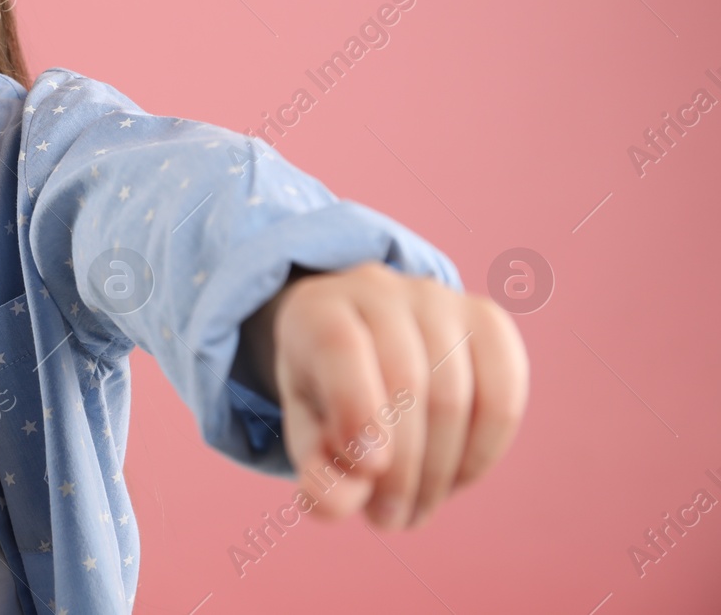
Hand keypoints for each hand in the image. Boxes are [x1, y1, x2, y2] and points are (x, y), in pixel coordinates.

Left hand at [236, 262, 528, 530]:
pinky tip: (458, 479)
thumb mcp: (307, 431)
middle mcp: (378, 289)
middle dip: (402, 469)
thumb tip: (339, 503)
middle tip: (391, 520)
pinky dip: (485, 450)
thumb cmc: (328, 394)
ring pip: (456, 395)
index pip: (342, 348)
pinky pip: (503, 393)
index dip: (358, 409)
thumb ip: (316, 469)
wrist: (364, 342)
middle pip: (406, 384)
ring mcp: (437, 298)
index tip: (369, 469)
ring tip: (417, 509)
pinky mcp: (487, 319)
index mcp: (317, 309)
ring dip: (441, 472)